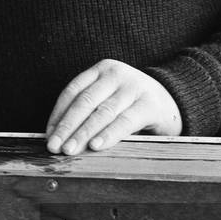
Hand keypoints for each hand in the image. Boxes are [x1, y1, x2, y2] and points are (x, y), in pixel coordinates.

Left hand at [45, 59, 181, 155]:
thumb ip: (88, 111)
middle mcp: (116, 73)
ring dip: (84, 133)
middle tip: (55, 147)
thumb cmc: (131, 103)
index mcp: (101, 69)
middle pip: (85, 101)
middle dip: (67, 126)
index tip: (49, 135)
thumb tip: (58, 136)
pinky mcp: (149, 103)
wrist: (172, 101)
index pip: (73, 91)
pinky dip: (109, 134)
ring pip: (103, 112)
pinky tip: (97, 145)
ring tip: (70, 149)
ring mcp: (133, 86)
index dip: (58, 114)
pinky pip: (124, 121)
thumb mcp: (109, 98)